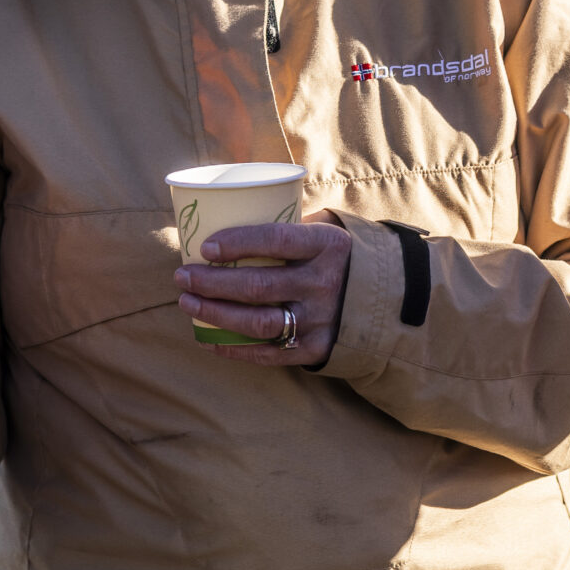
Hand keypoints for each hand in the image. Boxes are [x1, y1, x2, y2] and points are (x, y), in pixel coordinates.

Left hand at [169, 214, 350, 367]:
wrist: (386, 299)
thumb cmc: (337, 255)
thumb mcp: (326, 229)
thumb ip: (288, 225)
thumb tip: (227, 215)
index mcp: (327, 245)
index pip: (276, 240)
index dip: (237, 243)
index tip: (205, 247)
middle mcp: (324, 283)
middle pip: (258, 285)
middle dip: (212, 283)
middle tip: (183, 277)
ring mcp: (320, 320)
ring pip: (258, 322)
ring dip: (216, 314)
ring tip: (188, 303)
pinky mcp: (315, 349)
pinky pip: (268, 353)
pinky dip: (234, 348)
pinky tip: (209, 339)